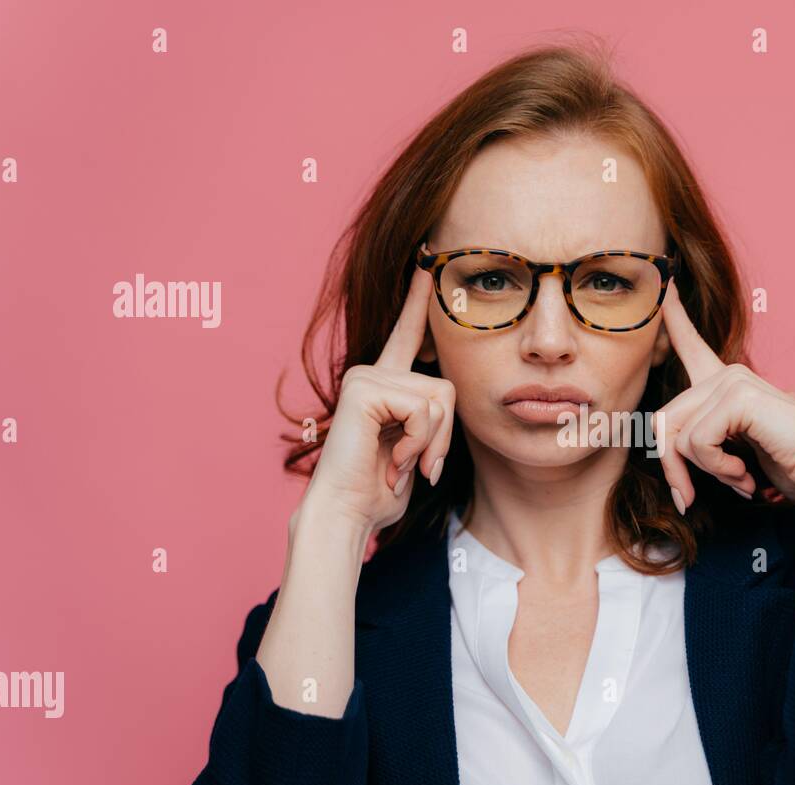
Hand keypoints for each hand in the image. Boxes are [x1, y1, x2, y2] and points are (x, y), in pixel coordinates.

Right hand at [300, 267, 455, 532]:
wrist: (348, 514)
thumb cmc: (379, 492)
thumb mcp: (417, 450)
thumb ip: (432, 422)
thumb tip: (446, 401)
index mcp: (384, 386)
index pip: (407, 335)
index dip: (417, 300)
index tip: (428, 261)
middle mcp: (372, 373)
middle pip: (446, 388)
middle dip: (443, 437)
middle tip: (418, 466)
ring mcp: (366, 377)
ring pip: (439, 399)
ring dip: (430, 443)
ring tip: (400, 463)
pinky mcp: (365, 388)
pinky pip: (424, 409)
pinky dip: (416, 443)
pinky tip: (391, 459)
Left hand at [655, 280, 794, 512]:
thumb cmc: (787, 465)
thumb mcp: (734, 452)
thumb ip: (703, 440)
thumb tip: (659, 442)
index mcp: (726, 383)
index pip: (692, 345)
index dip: (675, 316)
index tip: (667, 282)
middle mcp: (725, 374)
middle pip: (663, 421)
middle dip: (673, 469)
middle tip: (691, 499)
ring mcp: (731, 380)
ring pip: (676, 437)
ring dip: (705, 472)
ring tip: (740, 480)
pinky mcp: (736, 395)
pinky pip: (696, 443)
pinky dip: (718, 468)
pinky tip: (747, 473)